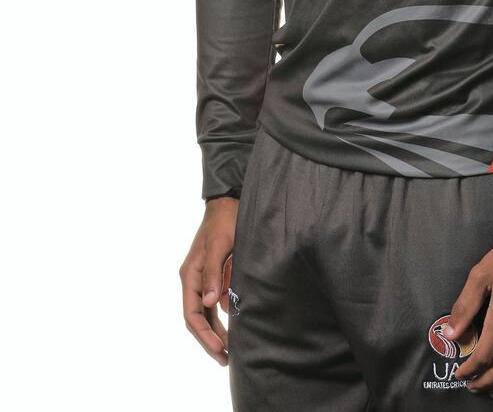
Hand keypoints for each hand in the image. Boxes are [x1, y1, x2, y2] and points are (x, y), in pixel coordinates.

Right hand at [178, 196, 238, 365]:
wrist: (228, 202)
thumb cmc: (224, 221)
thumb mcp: (220, 245)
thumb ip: (214, 273)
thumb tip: (208, 303)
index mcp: (190, 275)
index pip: (192, 314)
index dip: (204, 335)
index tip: (220, 350)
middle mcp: (193, 279)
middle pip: (197, 318)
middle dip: (210, 340)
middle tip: (226, 359)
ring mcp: (202, 278)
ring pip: (205, 313)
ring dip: (216, 331)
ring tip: (230, 349)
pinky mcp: (213, 274)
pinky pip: (213, 302)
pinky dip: (221, 316)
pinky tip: (233, 325)